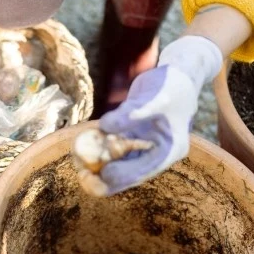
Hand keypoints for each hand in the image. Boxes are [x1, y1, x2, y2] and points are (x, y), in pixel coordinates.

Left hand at [97, 35, 222, 194]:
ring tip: (78, 165)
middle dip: (107, 177)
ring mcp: (144, 148)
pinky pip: (113, 150)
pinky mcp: (132, 139)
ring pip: (119, 164)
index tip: (103, 174)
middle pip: (130, 174)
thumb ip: (131, 114)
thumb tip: (105, 127)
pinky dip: (99, 151)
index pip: (145, 170)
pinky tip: (81, 152)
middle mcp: (157, 154)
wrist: (175, 76)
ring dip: (99, 166)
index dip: (124, 175)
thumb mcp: (155, 98)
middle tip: (84, 177)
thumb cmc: (171, 86)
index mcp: (170, 150)